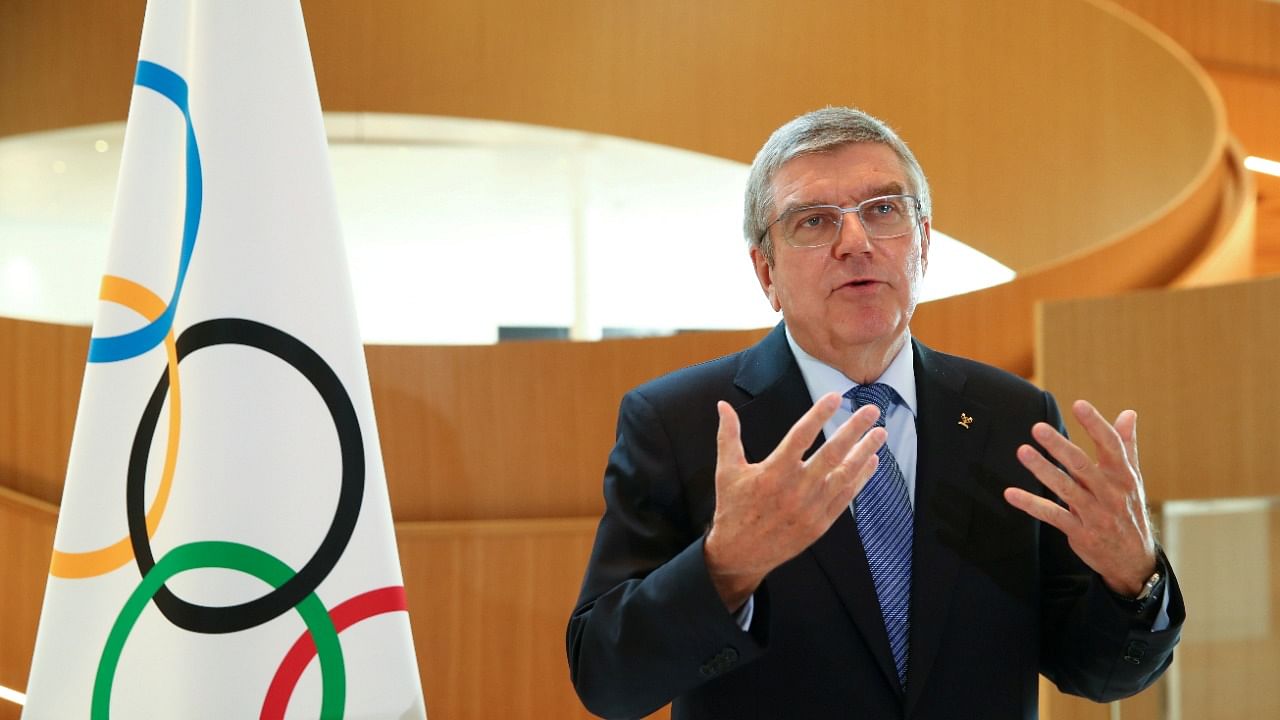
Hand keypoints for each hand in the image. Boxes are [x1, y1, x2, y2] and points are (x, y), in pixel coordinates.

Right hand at [704, 393, 885, 610]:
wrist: (740, 553)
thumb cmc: (733, 508)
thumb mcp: (727, 470)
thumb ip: (728, 435)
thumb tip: (723, 406)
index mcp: (773, 472)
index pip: (801, 436)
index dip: (819, 414)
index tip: (836, 397)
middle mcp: (796, 489)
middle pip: (832, 453)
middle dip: (854, 429)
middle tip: (870, 410)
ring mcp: (811, 507)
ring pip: (845, 475)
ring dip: (865, 452)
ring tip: (880, 433)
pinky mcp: (820, 523)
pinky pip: (845, 497)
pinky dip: (860, 478)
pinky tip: (871, 462)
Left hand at [1004, 399, 1157, 596]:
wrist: (1134, 560)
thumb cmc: (1129, 511)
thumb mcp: (1133, 479)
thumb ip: (1127, 445)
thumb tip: (1128, 413)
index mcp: (1124, 476)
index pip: (1111, 446)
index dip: (1096, 425)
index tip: (1079, 405)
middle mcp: (1111, 493)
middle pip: (1082, 465)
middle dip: (1060, 446)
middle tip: (1038, 428)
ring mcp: (1095, 514)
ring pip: (1065, 488)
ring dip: (1042, 469)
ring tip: (1022, 451)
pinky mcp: (1080, 532)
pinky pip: (1052, 515)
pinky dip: (1031, 504)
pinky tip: (1011, 493)